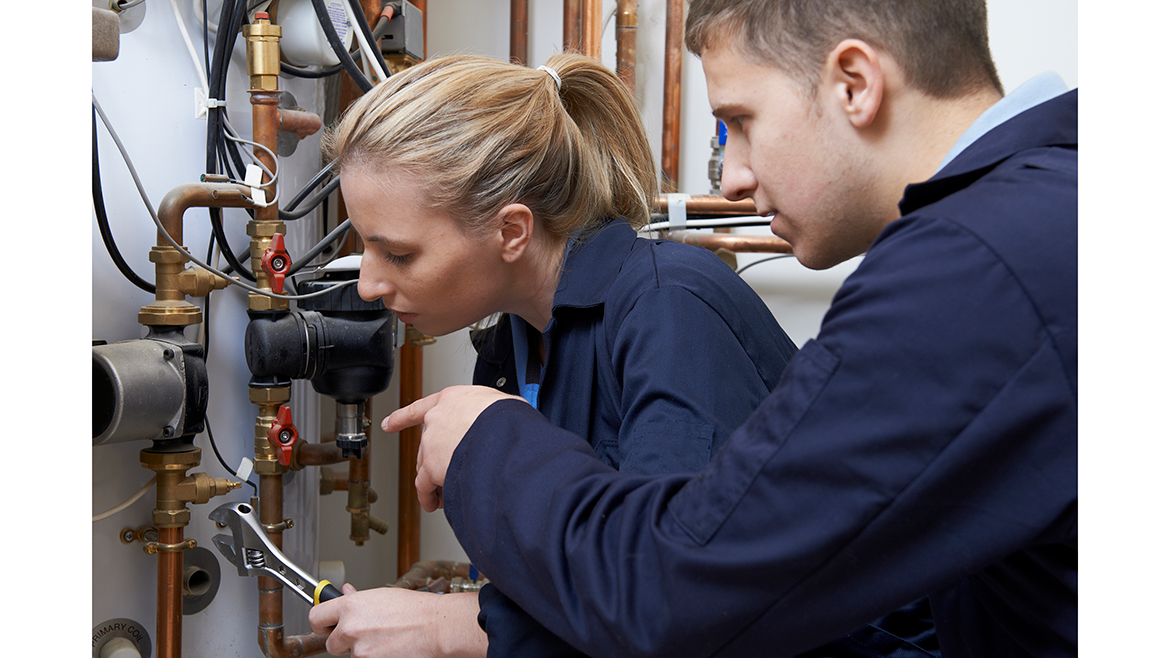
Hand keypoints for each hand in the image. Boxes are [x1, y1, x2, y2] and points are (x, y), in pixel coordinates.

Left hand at [308, 585, 486, 657]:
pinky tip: (389, 648)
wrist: (435, 627)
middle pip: (330, 643)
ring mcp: (358, 649)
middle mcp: (349, 627)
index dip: (321, 623)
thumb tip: (345, 592)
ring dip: (362, 650)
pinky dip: (374, 657)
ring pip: (350, 655)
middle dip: (343, 642)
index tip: (326, 625)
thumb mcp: (382, 596)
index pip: (315, 617)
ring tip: (384, 639)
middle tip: (363, 635)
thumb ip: (357, 599)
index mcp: (349, 606)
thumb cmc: (415, 609)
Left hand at [382, 385, 519, 511]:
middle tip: (445, 473)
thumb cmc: (507, 418)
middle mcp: (436, 419)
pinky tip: (434, 503)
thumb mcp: (502, 404)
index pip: (419, 408)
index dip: (402, 417)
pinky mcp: (431, 468)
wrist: (503, 435)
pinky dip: (428, 497)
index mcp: (451, 400)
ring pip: (425, 467)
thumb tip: (505, 420)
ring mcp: (431, 444)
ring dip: (433, 481)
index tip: (389, 423)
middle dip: (435, 460)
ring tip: (444, 495)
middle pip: (427, 444)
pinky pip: (425, 486)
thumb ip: (492, 412)